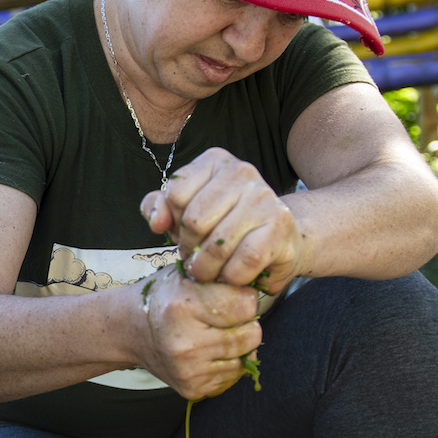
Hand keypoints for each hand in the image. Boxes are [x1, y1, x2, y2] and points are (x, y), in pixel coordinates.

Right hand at [128, 265, 264, 400]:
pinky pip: (233, 376)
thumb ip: (222, 277)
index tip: (232, 296)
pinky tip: (209, 352)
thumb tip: (260, 286)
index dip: (244, 298)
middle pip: (251, 335)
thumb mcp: (188, 275)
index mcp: (184, 308)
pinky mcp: (192, 389)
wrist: (129, 331)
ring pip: (245, 359)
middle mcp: (185, 343)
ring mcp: (189, 370)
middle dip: (245, 324)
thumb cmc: (164, 298)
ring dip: (237, 346)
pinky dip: (227, 363)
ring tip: (215, 334)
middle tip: (225, 318)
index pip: (247, 306)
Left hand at [141, 148, 307, 294]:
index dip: (174, 225)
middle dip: (190, 250)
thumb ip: (159, 209)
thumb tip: (157, 221)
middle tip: (197, 260)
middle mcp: (241, 171)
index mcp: (214, 161)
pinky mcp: (280, 224)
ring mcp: (263, 196)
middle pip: (194, 220)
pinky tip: (233, 276)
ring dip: (209, 269)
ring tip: (212, 272)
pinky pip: (245, 259)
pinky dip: (233, 276)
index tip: (185, 236)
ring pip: (217, 244)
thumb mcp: (184, 213)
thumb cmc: (224, 226)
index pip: (175, 195)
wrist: (277, 242)